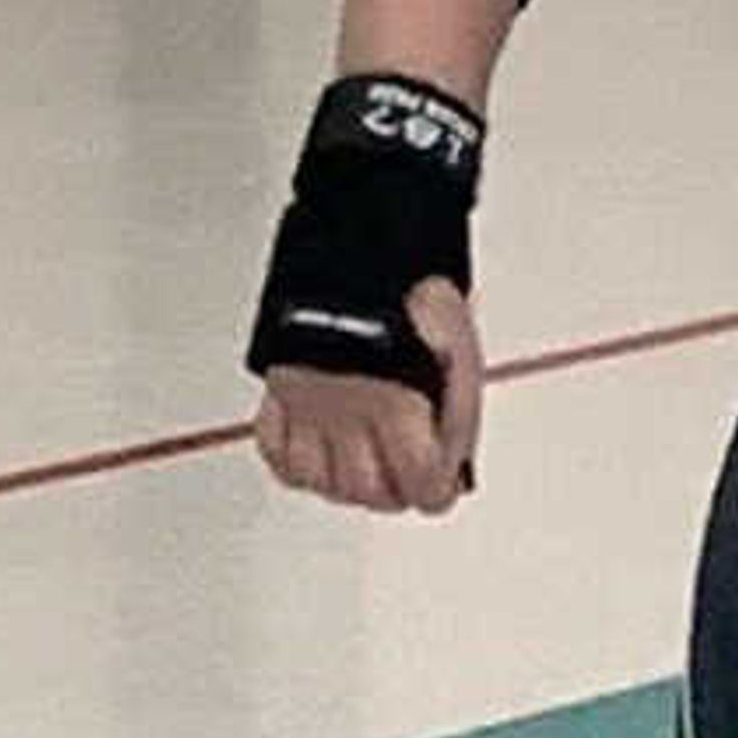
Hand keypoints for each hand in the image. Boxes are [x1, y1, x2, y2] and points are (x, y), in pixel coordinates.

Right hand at [255, 280, 483, 515]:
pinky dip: (298, 461)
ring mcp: (308, 404)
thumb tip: (455, 462)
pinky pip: (278, 452)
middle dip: (395, 489)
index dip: (435, 488)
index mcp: (398, 405)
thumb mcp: (459, 353)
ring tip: (366, 463)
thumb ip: (459, 415)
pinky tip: (320, 448)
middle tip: (406, 472)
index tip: (438, 482)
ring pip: (322, 482)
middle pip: (370, 494)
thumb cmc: (411, 292)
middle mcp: (346, 413)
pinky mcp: (279, 390)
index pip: (420, 487)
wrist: (359, 244)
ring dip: (347, 482)